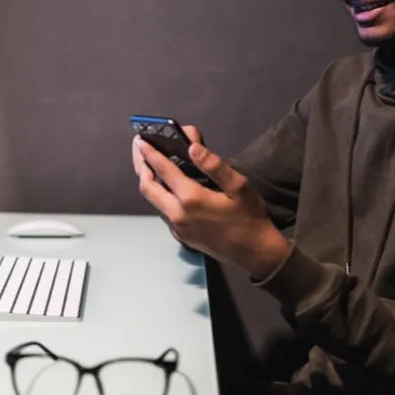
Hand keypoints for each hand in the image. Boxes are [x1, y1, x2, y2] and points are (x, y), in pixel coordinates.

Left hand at [131, 132, 290, 277]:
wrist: (255, 253)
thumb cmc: (249, 218)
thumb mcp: (240, 187)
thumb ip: (215, 166)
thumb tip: (193, 147)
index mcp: (191, 199)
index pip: (163, 170)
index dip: (150, 153)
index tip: (141, 141)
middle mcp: (177, 214)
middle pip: (147, 188)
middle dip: (141, 166)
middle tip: (139, 150)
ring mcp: (177, 228)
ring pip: (153, 201)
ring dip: (149, 182)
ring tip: (149, 165)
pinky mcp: (180, 236)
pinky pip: (163, 212)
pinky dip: (160, 196)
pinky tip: (167, 188)